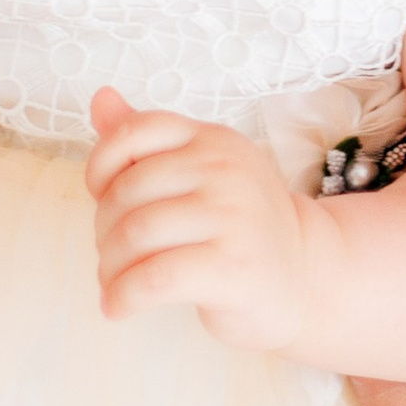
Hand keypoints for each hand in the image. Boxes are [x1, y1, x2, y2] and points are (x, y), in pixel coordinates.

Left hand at [86, 89, 315, 348]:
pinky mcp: (233, 267)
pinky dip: (123, 296)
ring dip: (109, 268)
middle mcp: (226, 170)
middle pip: (127, 191)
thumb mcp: (202, 172)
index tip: (100, 197)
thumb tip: (101, 98)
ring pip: (135, 235)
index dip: (101, 164)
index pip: (137, 130)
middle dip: (104, 230)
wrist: (304, 275)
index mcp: (213, 140)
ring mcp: (233, 216)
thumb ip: (149, 141)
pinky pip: (154, 279)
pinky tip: (117, 307)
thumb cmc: (239, 225)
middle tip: (112, 254)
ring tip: (114, 282)